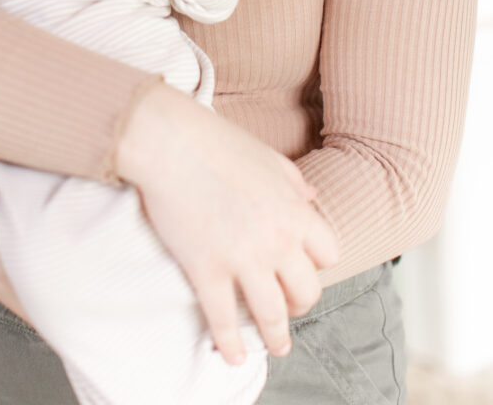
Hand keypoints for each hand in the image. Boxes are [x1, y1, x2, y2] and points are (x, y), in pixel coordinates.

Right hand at [116, 83, 338, 364]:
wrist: (170, 142)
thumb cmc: (216, 141)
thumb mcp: (268, 156)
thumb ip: (294, 182)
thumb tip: (311, 198)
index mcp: (294, 211)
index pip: (328, 254)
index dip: (316, 263)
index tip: (303, 267)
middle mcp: (276, 241)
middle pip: (306, 292)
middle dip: (301, 304)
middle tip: (290, 308)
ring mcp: (242, 260)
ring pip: (272, 315)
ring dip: (276, 337)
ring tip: (276, 347)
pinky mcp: (206, 270)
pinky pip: (224, 320)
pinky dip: (230, 344)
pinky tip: (231, 354)